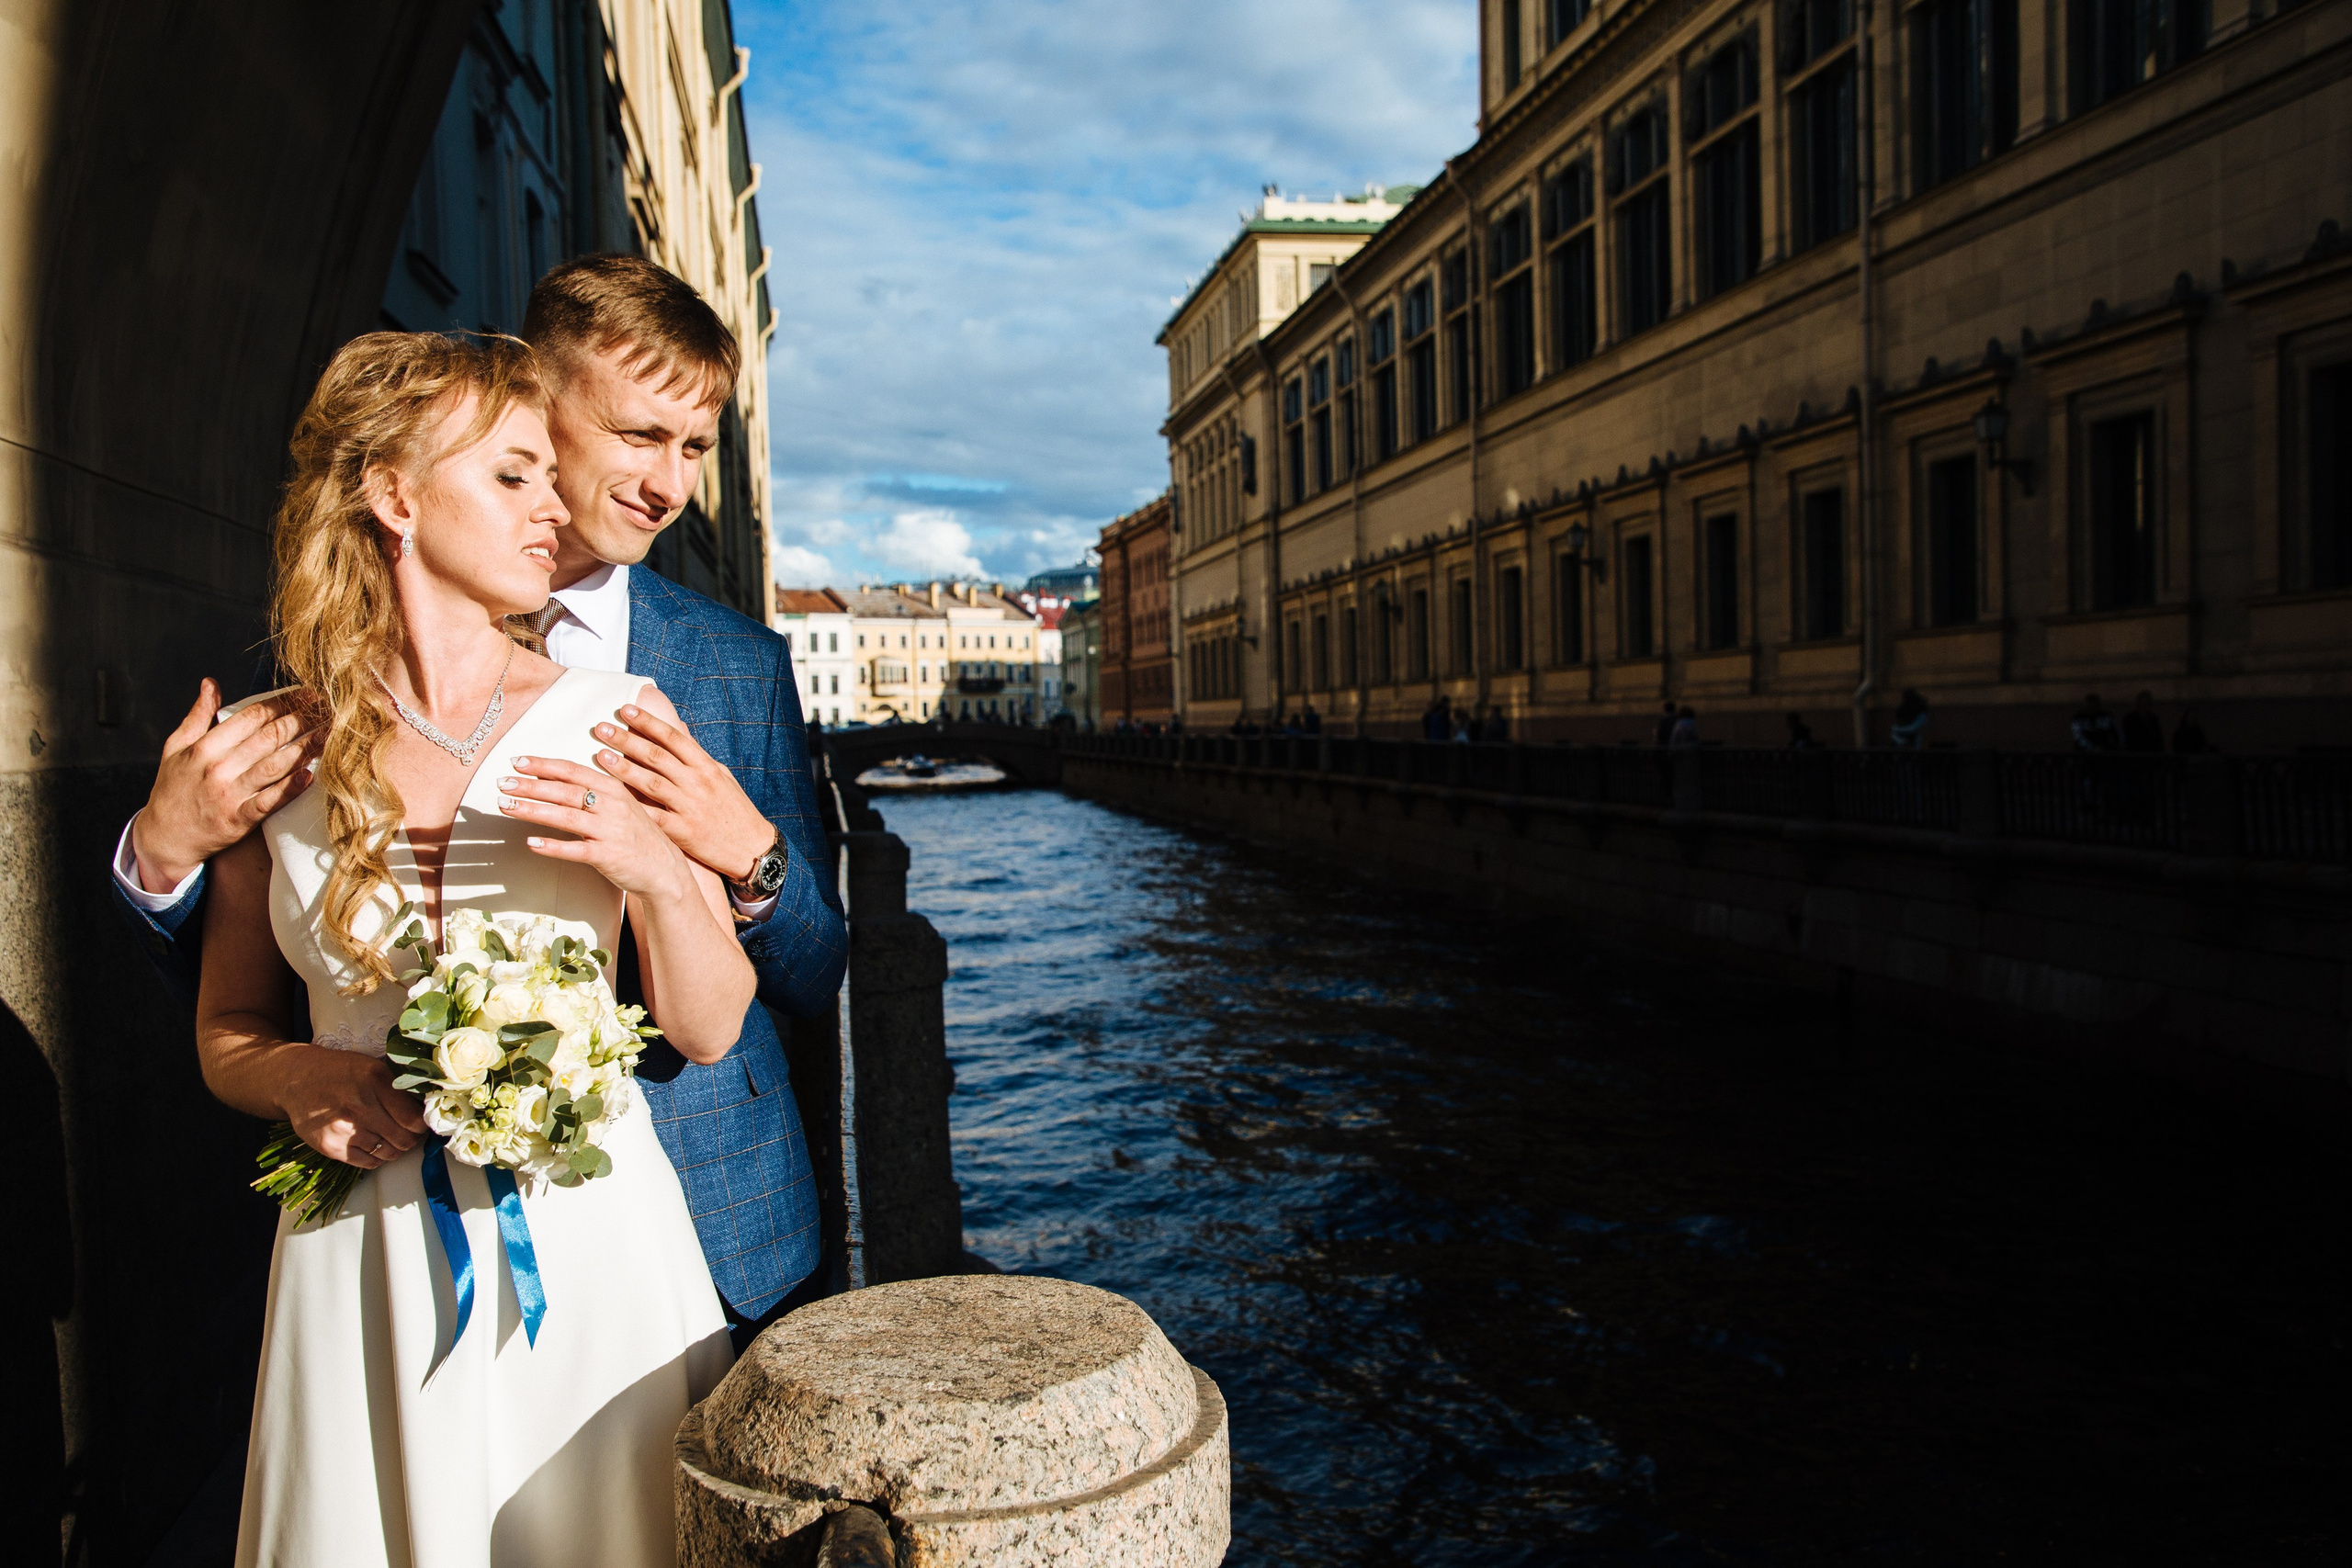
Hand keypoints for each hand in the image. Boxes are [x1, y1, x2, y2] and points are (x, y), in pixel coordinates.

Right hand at [131, 680, 316, 892]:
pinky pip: (269, 801)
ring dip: (305, 748)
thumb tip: (211, 683)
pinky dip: (290, 788)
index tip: (306, 694)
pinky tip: (310, 775)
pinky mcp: (238, 820)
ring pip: (274, 765)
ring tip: (329, 734)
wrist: (164, 837)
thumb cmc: (172, 788)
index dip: (282, 702)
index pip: (251, 717)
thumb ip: (197, 715)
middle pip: (268, 737)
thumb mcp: (175, 747)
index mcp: (205, 747)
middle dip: (301, 719)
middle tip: (327, 708)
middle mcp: (218, 768)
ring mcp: (229, 794)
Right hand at [280, 1045, 426, 1169]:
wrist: (295, 1080)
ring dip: (395, 1149)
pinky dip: (377, 1157)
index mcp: (375, 1081)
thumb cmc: (340, 1072)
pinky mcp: (330, 1147)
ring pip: (387, 1153)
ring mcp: (343, 1129)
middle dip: (411, 1139)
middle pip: (403, 1139)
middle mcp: (359, 1106)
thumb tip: (427, 1110)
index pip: (413, 1118)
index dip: (422, 1125)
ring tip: (391, 1138)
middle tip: (410, 1133)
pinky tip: (374, 1145)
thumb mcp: (373, 1067)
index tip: (421, 1123)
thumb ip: (398, 1088)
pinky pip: (368, 1163)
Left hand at [496, 754, 699, 903]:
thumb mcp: (620, 806)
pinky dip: (553, 846)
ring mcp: (610, 831)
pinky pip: (576, 850)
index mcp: (613, 789)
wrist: (665, 870)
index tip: (516, 761)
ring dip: (533, 810)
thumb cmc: (637, 836)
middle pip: (565, 791)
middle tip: (502, 782)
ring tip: (505, 806)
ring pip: (566, 816)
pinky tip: (531, 843)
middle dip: (530, 785)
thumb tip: (554, 780)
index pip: (572, 771)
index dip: (543, 765)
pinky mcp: (608, 856)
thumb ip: (592, 792)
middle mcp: (611, 806)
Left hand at [590, 704, 776, 884]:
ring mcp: (690, 807)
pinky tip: (612, 799)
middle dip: (627, 740)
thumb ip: (697, 756)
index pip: (672, 738)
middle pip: (656, 756)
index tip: (625, 710)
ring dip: (624, 768)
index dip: (647, 722)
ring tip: (600, 756)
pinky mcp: (683, 832)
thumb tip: (677, 732)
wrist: (752, 848)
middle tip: (601, 728)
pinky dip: (632, 807)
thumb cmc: (735, 810)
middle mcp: (697, 782)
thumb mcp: (722, 777)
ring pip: (651, 783)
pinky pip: (653, 817)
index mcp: (706, 766)